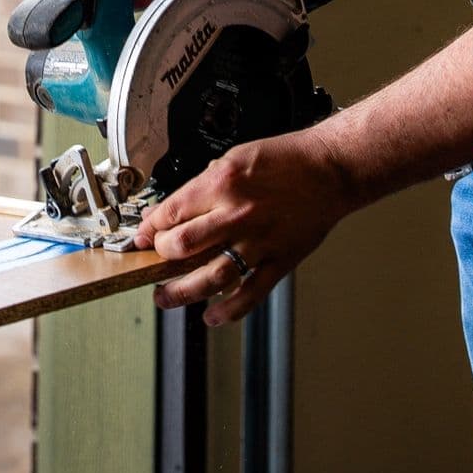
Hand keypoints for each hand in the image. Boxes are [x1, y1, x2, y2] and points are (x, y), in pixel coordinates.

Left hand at [133, 129, 361, 324]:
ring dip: (181, 292)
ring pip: (210, 277)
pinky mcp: (279, 261)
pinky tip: (212, 315)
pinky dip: (228, 311)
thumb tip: (175, 209)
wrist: (330, 170)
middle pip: (183, 246)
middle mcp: (238, 214)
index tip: (142, 236)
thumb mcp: (235, 157)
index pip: (171, 212)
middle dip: (160, 256)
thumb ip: (204, 185)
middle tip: (156, 259)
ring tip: (165, 297)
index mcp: (222, 183)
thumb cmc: (287, 160)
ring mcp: (259, 242)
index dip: (148, 228)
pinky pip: (250, 293)